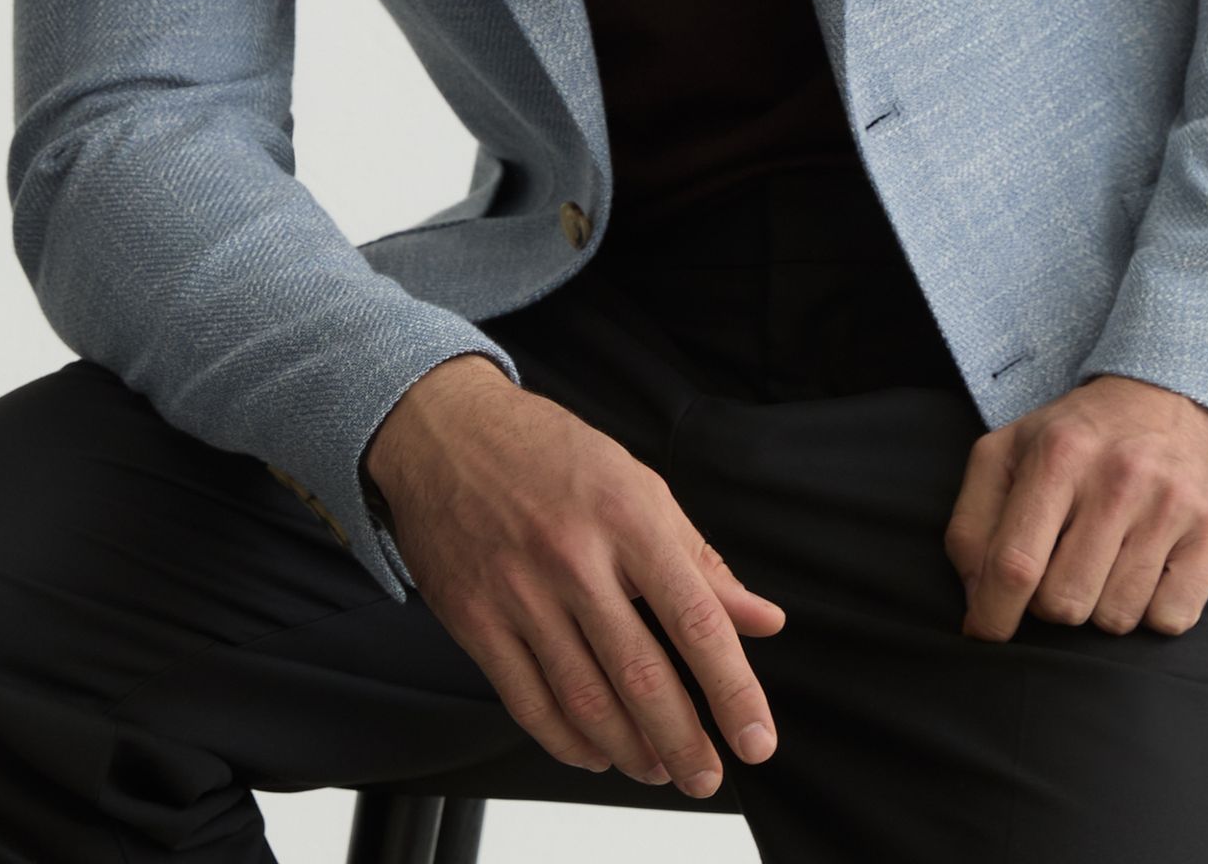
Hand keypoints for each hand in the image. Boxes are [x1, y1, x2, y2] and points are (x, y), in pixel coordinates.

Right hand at [363, 355, 786, 798]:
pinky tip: (595, 752)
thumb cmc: (548, 453)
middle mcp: (574, 557)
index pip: (695, 618)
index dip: (732, 688)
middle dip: (683, 741)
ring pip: (585, 700)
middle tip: (707, 776)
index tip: (756, 738)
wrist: (445, 431)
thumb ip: (700, 559)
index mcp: (626, 517)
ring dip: (630, 750)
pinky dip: (567, 742)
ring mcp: (519, 592)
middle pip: (641, 674)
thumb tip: (763, 619)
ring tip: (659, 769)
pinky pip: (528, 703)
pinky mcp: (475, 620)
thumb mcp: (637, 484)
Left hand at [942, 372, 1207, 641]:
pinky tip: (1146, 567)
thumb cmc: (1080, 435)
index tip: (985, 633)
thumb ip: (974, 523)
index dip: (994, 613)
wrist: (1175, 393)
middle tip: (1061, 566)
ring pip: (1116, 618)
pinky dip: (1152, 610)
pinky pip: (1171, 619)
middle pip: (1065, 601)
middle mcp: (1118, 477)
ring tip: (1106, 558)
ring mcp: (1173, 504)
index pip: (1014, 564)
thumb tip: (977, 605)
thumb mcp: (1010, 452)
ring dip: (1102, 606)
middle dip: (1051, 602)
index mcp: (1057, 454)